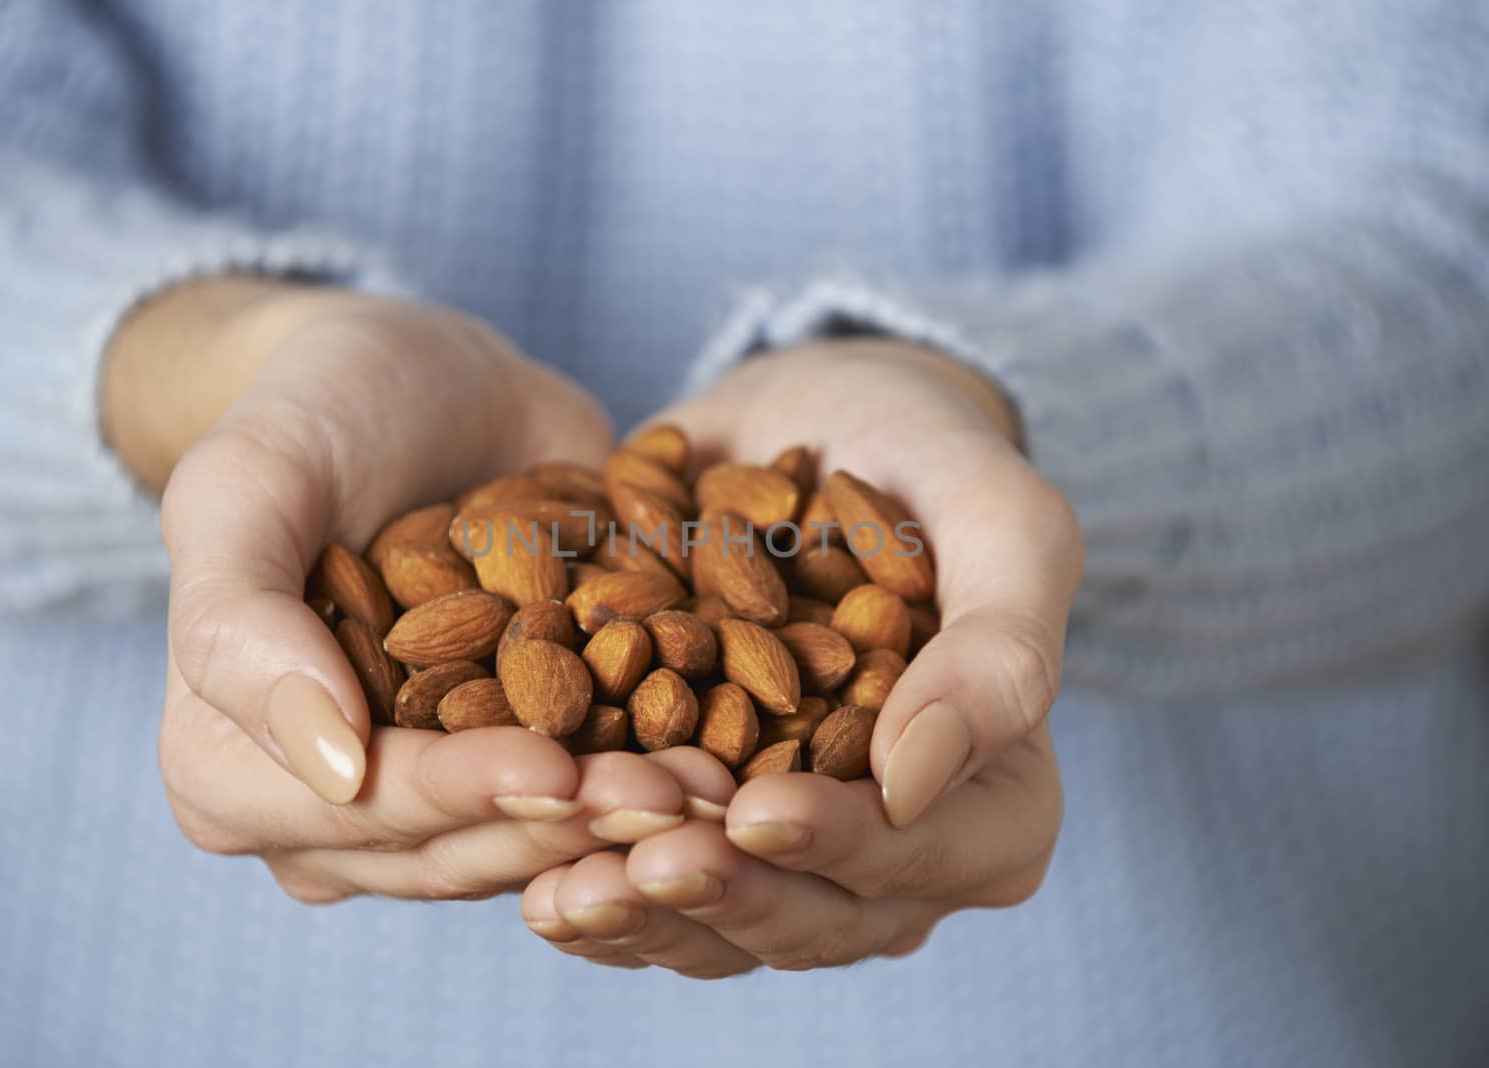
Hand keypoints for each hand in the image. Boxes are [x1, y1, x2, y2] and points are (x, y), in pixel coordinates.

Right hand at [109, 278, 693, 901]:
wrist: (424, 380)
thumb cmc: (315, 411)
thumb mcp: (246, 482)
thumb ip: (240, 620)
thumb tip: (331, 767)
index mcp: (230, 770)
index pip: (356, 813)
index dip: (456, 796)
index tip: (556, 769)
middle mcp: (333, 812)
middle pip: (456, 847)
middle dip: (569, 825)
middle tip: (679, 795)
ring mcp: (437, 795)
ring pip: (536, 840)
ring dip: (630, 823)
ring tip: (722, 786)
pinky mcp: (526, 758)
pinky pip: (592, 799)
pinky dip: (659, 781)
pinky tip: (738, 764)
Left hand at [520, 338, 1080, 972]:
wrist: (818, 428)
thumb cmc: (930, 460)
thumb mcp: (1001, 520)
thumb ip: (999, 647)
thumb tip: (912, 783)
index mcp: (995, 803)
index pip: (919, 856)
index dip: (840, 846)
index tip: (754, 813)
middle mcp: (898, 854)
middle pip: (815, 918)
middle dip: (724, 897)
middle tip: (635, 868)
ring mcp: (794, 853)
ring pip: (724, 928)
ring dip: (643, 918)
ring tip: (562, 893)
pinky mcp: (703, 829)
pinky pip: (652, 893)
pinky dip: (595, 887)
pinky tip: (531, 881)